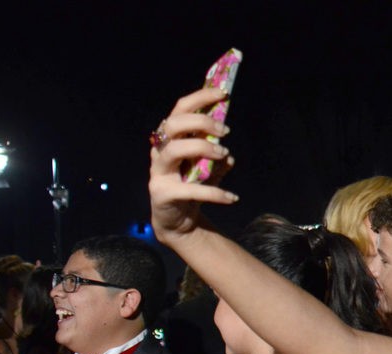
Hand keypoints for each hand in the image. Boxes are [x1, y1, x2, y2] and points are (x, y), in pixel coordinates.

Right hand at [148, 87, 238, 244]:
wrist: (179, 222)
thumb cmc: (192, 188)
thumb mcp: (208, 169)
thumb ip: (216, 157)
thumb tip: (228, 155)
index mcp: (170, 140)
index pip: (180, 110)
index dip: (200, 99)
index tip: (223, 93)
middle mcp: (160, 151)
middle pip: (173, 125)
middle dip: (201, 122)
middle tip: (225, 130)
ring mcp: (159, 172)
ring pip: (174, 150)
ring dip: (203, 148)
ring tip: (225, 154)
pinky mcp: (163, 193)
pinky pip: (191, 189)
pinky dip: (215, 193)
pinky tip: (232, 197)